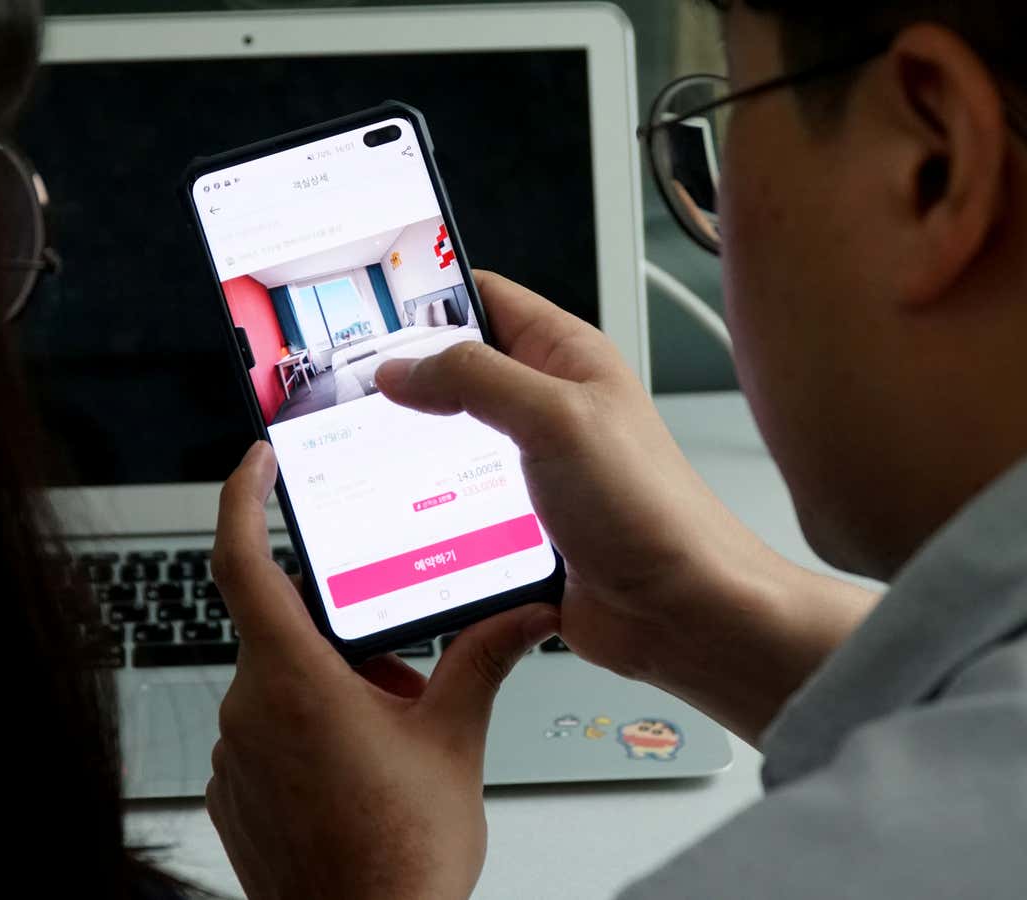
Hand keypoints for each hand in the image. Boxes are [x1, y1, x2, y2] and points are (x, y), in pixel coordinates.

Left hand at [206, 442, 559, 899]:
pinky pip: (264, 734)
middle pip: (284, 632)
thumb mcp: (454, 740)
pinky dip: (307, 733)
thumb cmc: (402, 856)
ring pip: (278, 685)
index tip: (257, 464)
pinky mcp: (231, 793)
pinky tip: (358, 774)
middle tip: (402, 679)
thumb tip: (525, 615)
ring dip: (331, 691)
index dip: (242, 499)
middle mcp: (248, 710)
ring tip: (391, 739)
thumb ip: (481, 659)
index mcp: (295, 680)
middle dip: (345, 641)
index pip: (243, 560)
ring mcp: (234, 756)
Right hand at [376, 272, 875, 740]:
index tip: (368, 305)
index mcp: (567, 357)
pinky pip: (456, 506)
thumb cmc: (652, 511)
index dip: (426, 294)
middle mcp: (548, 407)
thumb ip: (475, 379)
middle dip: (403, 380)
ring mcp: (531, 467)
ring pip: (447, 444)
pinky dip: (427, 511)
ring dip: (411, 452)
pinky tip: (400, 515)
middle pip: (455, 373)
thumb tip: (403, 367)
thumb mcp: (557, 419)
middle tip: (345, 386)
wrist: (682, 611)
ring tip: (363, 450)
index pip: (483, 297)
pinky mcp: (519, 525)